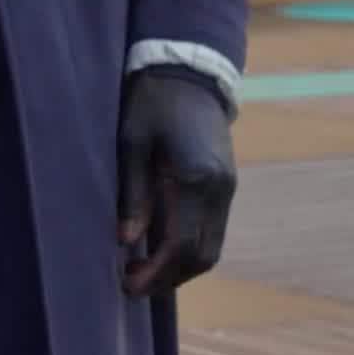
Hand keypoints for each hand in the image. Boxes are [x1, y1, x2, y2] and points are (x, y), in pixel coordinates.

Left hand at [116, 69, 236, 297]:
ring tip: (142, 270)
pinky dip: (189, 247)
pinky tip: (160, 247)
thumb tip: (126, 241)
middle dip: (169, 278)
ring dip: (180, 267)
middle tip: (131, 284)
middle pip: (203, 256)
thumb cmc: (153, 101)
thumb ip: (134, 192)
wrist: (188, 70)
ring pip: (212, 248)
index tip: (127, 284)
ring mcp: (228, 189)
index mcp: (197, 177)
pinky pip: (212, 230)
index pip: (182, 244)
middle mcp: (220, 190)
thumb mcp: (133, 140)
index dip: (156, 272)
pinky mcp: (226, 185)